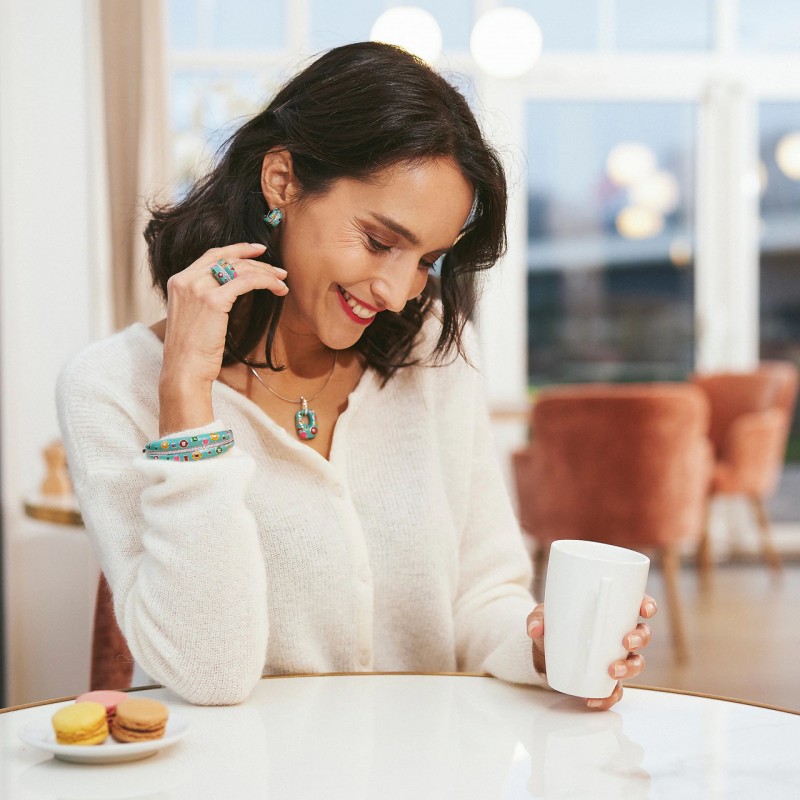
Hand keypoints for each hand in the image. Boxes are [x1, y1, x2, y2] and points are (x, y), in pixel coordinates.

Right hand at [159, 242, 288, 432]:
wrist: (183, 370)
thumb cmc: (192, 352)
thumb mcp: (195, 317)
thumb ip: (208, 298)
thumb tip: (236, 289)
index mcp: (179, 281)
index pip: (211, 255)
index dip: (236, 249)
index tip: (258, 250)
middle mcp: (185, 280)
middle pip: (228, 258)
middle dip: (257, 261)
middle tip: (278, 270)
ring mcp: (197, 288)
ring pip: (240, 268)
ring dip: (265, 273)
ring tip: (282, 282)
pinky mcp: (212, 300)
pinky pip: (246, 282)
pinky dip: (266, 282)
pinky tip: (278, 289)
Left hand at [526, 594, 657, 710]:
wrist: (545, 654)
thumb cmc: (553, 627)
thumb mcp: (542, 618)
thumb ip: (537, 619)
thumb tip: (535, 628)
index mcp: (610, 613)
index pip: (635, 605)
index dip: (646, 605)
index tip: (644, 609)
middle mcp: (619, 635)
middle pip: (642, 634)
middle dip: (639, 638)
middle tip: (626, 642)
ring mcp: (616, 657)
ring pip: (636, 662)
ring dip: (630, 668)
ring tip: (612, 671)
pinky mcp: (607, 679)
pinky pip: (616, 690)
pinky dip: (608, 696)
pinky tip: (595, 699)